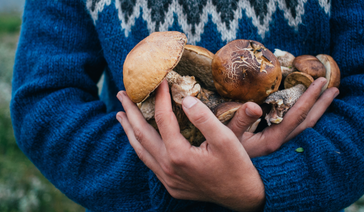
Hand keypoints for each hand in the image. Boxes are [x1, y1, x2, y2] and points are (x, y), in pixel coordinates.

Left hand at [117, 81, 263, 211]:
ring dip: (130, 130)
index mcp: (179, 155)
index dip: (160, 97)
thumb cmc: (237, 167)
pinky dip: (141, 146)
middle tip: (121, 94)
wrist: (243, 198)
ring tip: (121, 114)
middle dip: (130, 112)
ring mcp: (167, 179)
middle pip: (141, 134)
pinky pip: (149, 162)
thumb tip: (185, 99)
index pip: (163, 118)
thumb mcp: (226, 139)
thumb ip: (204, 118)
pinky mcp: (171, 185)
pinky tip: (140, 138)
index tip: (160, 81)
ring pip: (141, 151)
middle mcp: (168, 168)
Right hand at [226, 77, 339, 157]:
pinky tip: (309, 114)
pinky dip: (307, 120)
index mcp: (272, 140)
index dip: (309, 98)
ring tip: (327, 98)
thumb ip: (240, 121)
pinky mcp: (277, 149)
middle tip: (334, 87)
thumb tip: (253, 105)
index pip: (296, 115)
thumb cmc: (223, 156)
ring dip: (318, 112)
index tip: (320, 82)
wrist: (226, 179)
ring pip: (306, 129)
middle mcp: (281, 146)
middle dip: (321, 104)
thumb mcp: (227, 137)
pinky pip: (298, 133)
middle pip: (308, 123)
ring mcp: (280, 148)